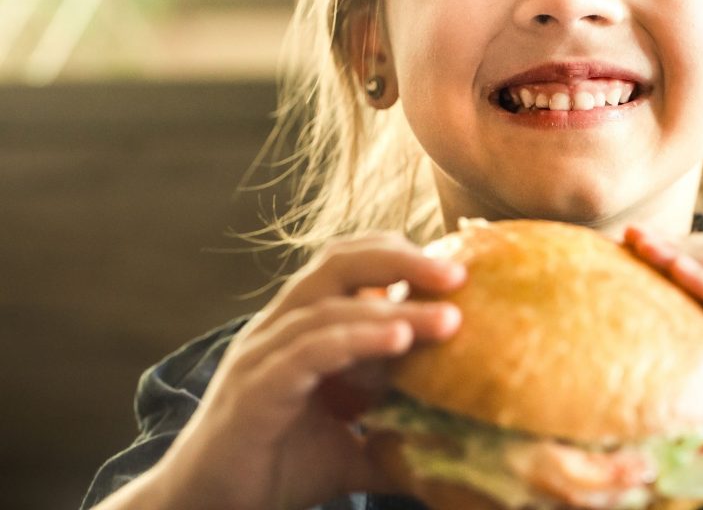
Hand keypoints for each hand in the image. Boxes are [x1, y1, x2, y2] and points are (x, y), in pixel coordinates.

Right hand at [144, 234, 464, 509]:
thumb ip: (399, 440)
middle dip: (401, 259)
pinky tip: (397, 338)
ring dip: (393, 308)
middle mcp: (279, 329)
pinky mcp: (255, 389)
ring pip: (329, 308)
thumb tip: (458, 450)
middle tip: (457, 276)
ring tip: (447, 319)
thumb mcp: (353, 449)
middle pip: (338, 262)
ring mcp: (262, 355)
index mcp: (302, 328)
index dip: (400, 256)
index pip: (350, 265)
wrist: (207, 509)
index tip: (456, 270)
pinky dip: (354, 339)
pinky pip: (307, 352)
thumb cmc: (276, 469)